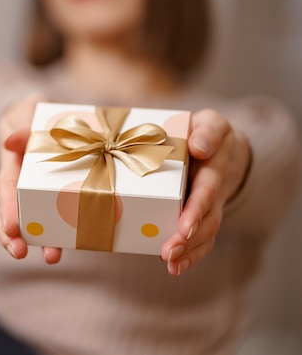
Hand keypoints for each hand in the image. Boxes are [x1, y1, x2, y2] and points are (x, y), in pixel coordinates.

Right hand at [0, 93, 61, 263]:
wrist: (44, 115)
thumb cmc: (32, 113)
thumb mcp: (25, 111)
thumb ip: (21, 124)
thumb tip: (11, 142)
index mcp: (12, 164)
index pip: (6, 189)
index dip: (7, 209)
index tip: (12, 227)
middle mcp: (22, 183)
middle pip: (11, 215)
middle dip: (12, 237)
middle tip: (18, 253)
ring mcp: (38, 192)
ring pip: (34, 222)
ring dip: (41, 241)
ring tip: (52, 258)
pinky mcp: (58, 195)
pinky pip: (59, 216)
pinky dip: (66, 231)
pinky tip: (78, 244)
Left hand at [162, 109, 251, 275]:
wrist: (219, 147)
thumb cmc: (204, 133)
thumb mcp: (210, 122)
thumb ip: (206, 131)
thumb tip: (199, 147)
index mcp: (215, 164)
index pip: (207, 189)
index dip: (197, 208)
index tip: (183, 225)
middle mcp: (216, 189)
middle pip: (207, 218)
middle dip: (189, 236)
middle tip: (170, 251)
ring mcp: (211, 205)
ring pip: (206, 232)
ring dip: (189, 250)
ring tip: (170, 262)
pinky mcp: (201, 216)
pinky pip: (201, 239)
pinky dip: (190, 255)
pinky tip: (175, 267)